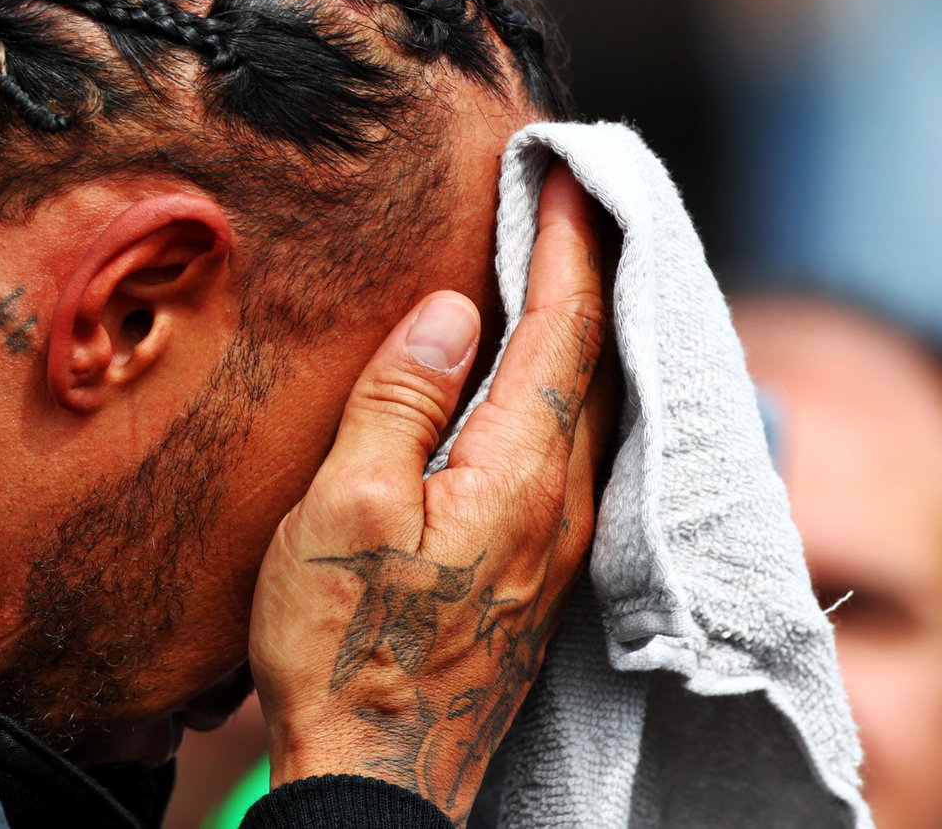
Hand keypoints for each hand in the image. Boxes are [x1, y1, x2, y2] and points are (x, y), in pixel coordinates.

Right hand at [249, 162, 615, 821]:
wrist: (376, 771)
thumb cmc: (343, 641)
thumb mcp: (345, 509)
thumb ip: (402, 401)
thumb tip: (452, 312)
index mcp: (518, 472)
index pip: (564, 328)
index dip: (567, 244)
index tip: (565, 172)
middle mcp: (560, 500)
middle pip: (598, 359)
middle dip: (591, 271)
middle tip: (580, 200)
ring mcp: (557, 539)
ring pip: (594, 404)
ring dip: (586, 326)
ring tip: (571, 267)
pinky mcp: (538, 567)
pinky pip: (576, 446)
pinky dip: (571, 384)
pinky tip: (550, 378)